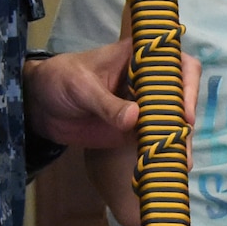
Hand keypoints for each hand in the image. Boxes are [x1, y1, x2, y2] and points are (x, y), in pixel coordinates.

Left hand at [24, 41, 199, 149]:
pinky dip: (162, 152)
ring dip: (177, 140)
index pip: (175, 62)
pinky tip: (167, 168)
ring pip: (171, 119)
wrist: (40, 104)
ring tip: (180, 163)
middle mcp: (147, 81)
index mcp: (139, 58)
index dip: (186, 83)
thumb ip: (106, 103)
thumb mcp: (82, 87)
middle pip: (180, 94)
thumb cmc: (61, 79)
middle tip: (181, 143)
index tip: (183, 110)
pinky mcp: (134, 129)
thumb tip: (135, 118)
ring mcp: (143, 106)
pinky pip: (154, 139)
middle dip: (185, 118)